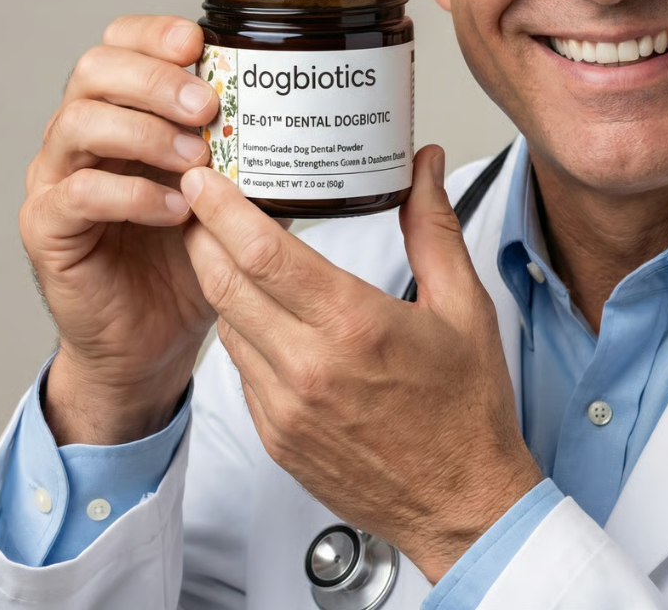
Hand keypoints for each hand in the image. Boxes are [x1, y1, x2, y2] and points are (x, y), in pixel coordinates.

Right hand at [20, 15, 220, 444]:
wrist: (153, 336)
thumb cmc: (188, 257)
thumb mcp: (227, 192)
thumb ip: (245, 150)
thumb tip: (303, 113)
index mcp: (122, 111)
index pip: (119, 44)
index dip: (154, 34)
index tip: (200, 43)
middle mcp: (81, 136)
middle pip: (94, 70)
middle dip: (156, 78)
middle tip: (207, 105)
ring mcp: (57, 179)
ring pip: (79, 123)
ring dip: (146, 133)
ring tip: (198, 159)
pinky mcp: (49, 228)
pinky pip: (79, 194)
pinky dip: (134, 194)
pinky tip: (177, 209)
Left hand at [180, 144, 541, 581]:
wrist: (461, 502)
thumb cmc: (467, 409)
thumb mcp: (464, 304)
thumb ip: (434, 226)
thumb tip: (426, 166)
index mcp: (354, 327)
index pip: (264, 252)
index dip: (223, 209)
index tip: (206, 178)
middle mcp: (309, 369)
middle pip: (225, 283)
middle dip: (203, 233)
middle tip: (201, 198)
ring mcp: (285, 408)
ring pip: (227, 324)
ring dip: (219, 278)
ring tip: (228, 244)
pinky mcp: (276, 436)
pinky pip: (240, 367)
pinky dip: (241, 327)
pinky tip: (262, 308)